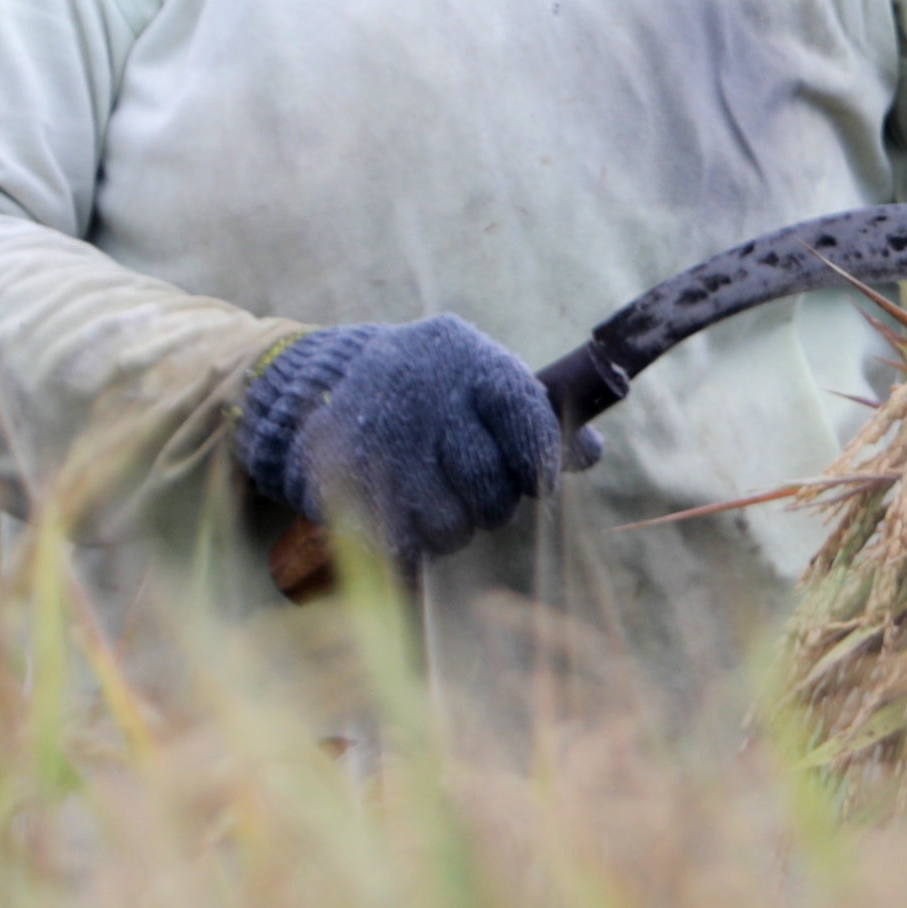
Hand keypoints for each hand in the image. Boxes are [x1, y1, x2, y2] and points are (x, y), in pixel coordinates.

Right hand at [234, 314, 584, 570]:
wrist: (316, 384)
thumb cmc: (426, 390)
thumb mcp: (479, 382)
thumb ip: (533, 418)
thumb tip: (591, 453)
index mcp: (466, 359)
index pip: (527, 418)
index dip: (541, 460)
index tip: (540, 482)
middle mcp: (422, 393)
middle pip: (491, 489)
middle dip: (489, 502)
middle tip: (469, 486)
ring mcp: (380, 439)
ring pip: (449, 528)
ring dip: (447, 526)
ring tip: (427, 494)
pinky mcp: (344, 482)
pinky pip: (403, 548)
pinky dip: (408, 545)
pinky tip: (398, 515)